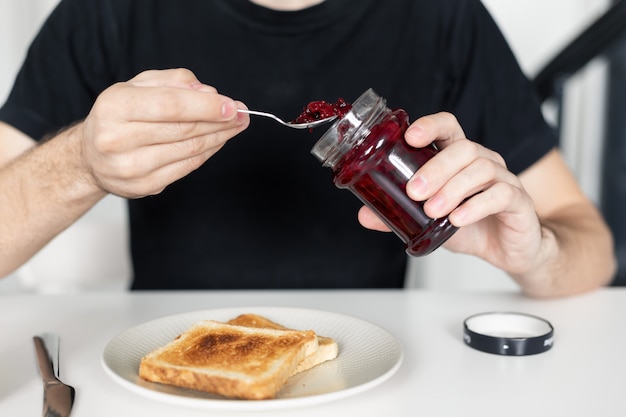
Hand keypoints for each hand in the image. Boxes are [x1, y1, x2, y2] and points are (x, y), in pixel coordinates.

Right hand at [77, 68, 248, 197]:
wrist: (91, 156)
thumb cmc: (119, 116)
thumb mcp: (138, 86)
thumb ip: (173, 82)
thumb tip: (208, 92)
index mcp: (115, 106)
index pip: (171, 105)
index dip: (207, 106)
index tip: (232, 106)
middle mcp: (117, 138)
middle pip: (184, 129)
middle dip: (220, 122)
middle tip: (243, 115)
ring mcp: (130, 167)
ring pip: (189, 150)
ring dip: (219, 138)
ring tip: (236, 127)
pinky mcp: (143, 186)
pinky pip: (186, 168)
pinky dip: (207, 153)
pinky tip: (218, 142)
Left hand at [358, 112, 543, 275]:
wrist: (508, 250)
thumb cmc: (471, 226)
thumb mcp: (429, 221)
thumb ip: (399, 215)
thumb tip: (364, 215)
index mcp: (460, 159)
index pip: (448, 127)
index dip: (430, 126)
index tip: (410, 138)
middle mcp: (483, 162)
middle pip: (463, 148)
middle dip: (435, 168)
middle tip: (414, 192)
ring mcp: (504, 179)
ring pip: (481, 168)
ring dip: (452, 189)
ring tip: (432, 210)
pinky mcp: (518, 201)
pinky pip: (500, 194)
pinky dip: (475, 206)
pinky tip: (457, 219)